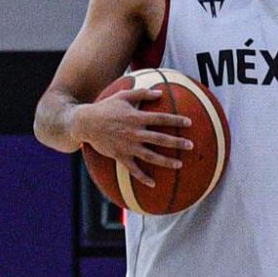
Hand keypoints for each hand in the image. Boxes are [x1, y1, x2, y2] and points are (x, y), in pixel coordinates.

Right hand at [75, 86, 194, 188]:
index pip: (160, 119)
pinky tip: (153, 184)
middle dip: (176, 143)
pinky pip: (133, 169)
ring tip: (180, 165)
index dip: (175, 120)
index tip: (189, 123)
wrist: (86, 123)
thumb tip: (160, 92)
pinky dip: (143, 177)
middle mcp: (134, 132)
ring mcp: (127, 146)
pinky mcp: (120, 156)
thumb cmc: (106, 107)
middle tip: (191, 146)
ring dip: (166, 161)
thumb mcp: (122, 95)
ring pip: (150, 156)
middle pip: (160, 139)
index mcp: (136, 117)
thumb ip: (142, 93)